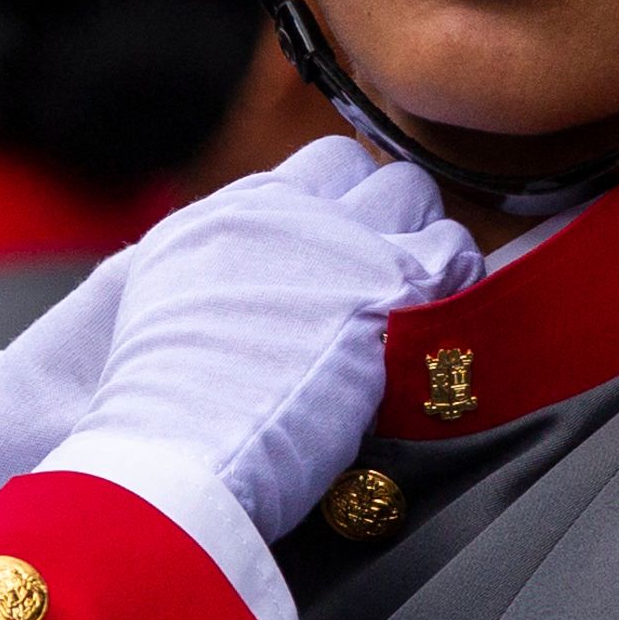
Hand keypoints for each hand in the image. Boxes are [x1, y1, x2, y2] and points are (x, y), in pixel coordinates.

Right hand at [41, 147, 475, 567]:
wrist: (170, 452)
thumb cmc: (160, 413)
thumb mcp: (168, 310)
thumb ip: (225, 276)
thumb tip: (269, 289)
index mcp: (233, 216)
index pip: (326, 167)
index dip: (353, 210)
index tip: (357, 258)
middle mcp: (286, 211)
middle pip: (377, 177)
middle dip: (395, 224)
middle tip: (393, 288)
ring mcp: (339, 242)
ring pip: (417, 199)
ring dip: (428, 251)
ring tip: (419, 313)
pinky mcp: (386, 286)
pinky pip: (454, 254)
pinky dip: (458, 290)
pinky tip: (441, 333)